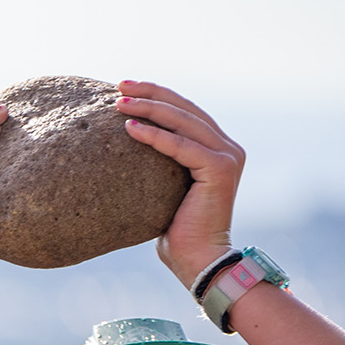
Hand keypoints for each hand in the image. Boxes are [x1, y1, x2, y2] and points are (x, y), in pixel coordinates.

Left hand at [117, 81, 245, 283]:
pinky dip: (154, 136)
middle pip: (184, 109)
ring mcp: (227, 156)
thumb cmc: (175, 231)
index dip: (156, 96)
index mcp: (217, 148)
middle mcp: (227, 147)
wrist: (198, 259)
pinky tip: (128, 128)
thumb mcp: (164, 188)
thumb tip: (129, 145)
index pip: (185, 112)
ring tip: (117, 102)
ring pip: (182, 123)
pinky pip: (180, 147)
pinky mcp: (220, 169)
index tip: (125, 88)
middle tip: (118, 85)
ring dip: (148, 109)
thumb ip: (160, 164)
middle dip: (150, 94)